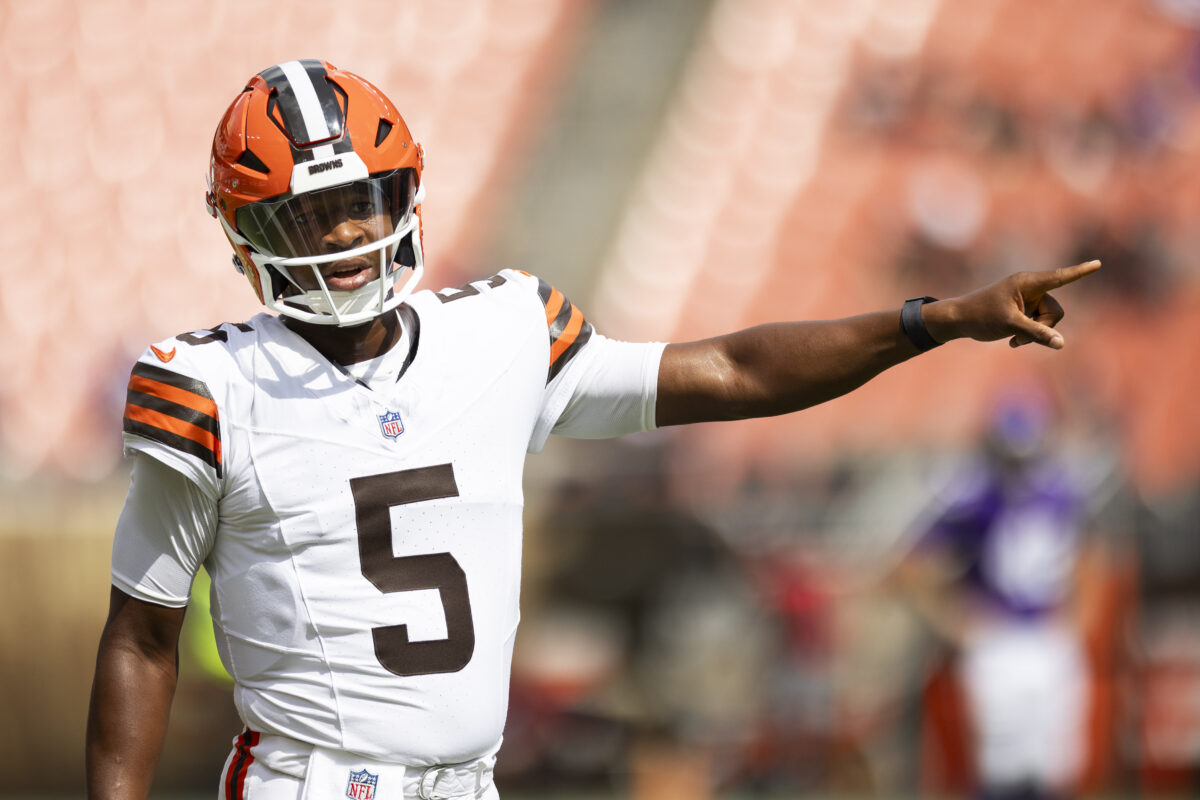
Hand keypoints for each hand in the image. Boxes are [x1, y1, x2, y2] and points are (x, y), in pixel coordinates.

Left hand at [923, 260, 1100, 348]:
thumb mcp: (1010, 326)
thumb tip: (1061, 344)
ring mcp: (1027, 299)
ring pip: (1047, 320)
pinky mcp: (1024, 310)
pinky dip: (1029, 335)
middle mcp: (1030, 288)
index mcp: (1027, 282)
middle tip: (1020, 335)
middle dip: (1043, 327)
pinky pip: (1038, 324)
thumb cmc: (981, 317)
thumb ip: (1037, 334)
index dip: (1080, 272)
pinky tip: (1012, 341)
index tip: (1098, 263)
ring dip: (1034, 334)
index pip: (1059, 277)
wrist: (959, 320)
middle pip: (1055, 311)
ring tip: (1014, 339)